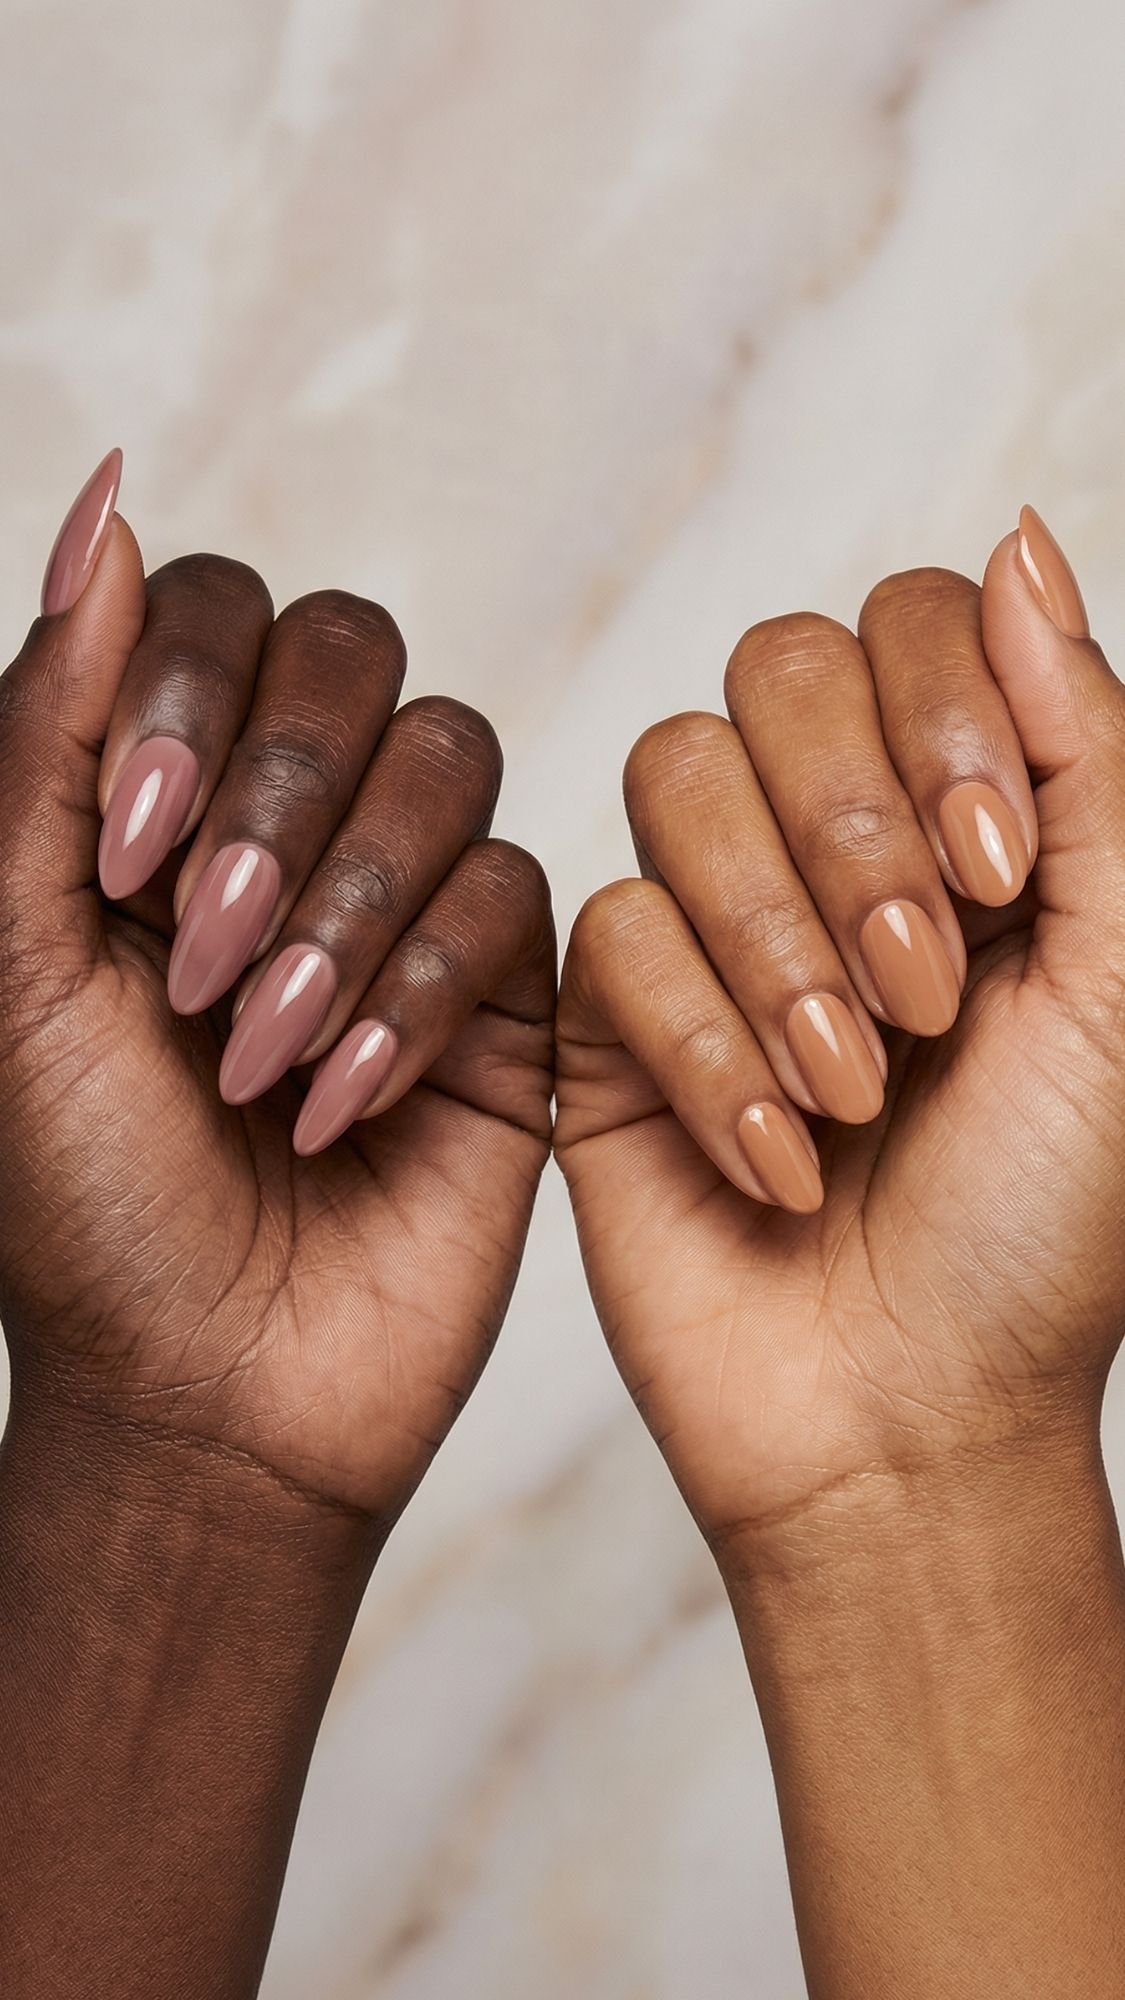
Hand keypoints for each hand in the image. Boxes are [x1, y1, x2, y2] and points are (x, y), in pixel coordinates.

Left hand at [0, 454, 554, 1526]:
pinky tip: (341, 1105)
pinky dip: (416, 996)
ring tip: (258, 1057)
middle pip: (351, 650)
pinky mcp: (509, 992)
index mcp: (160, 792)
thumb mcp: (9, 955)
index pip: (215, 610)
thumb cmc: (76, 1198)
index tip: (112, 860)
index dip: (181, 697)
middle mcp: (294, 819)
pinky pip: (510, 897)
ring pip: (448, 753)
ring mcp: (410, 899)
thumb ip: (44, 731)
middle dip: (273, 801)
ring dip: (343, 908)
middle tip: (193, 963)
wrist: (199, 1395)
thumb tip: (104, 497)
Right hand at [557, 510, 1124, 1546]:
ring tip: (853, 1093)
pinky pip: (607, 930)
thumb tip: (1021, 540)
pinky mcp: (608, 1013)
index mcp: (969, 808)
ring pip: (673, 774)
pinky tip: (776, 1162)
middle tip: (928, 1000)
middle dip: (852, 831)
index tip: (1006, 884)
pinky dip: (703, 1047)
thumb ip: (1092, 756)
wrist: (916, 1418)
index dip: (944, 717)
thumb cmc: (1050, 1220)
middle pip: (776, 664)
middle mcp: (832, 837)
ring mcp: (711, 916)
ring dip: (776, 943)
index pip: (914, 620)